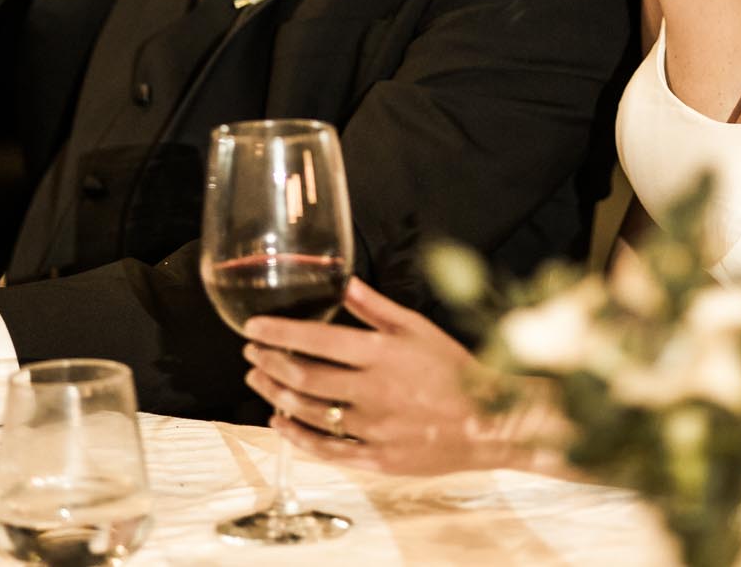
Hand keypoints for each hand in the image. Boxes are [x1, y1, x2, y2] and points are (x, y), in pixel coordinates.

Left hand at [242, 277, 501, 475]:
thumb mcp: (418, 328)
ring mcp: (373, 428)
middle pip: (304, 378)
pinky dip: (297, 436)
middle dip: (270, 363)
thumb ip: (376, 307)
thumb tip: (343, 282)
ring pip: (310, 413)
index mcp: (382, 354)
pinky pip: (327, 449)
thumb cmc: (453, 368)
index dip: (279, 333)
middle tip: (251, 353)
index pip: (317, 339)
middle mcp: (372, 391)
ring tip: (259, 380)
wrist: (489, 421)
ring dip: (276, 396)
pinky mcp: (377, 458)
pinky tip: (280, 423)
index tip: (252, 328)